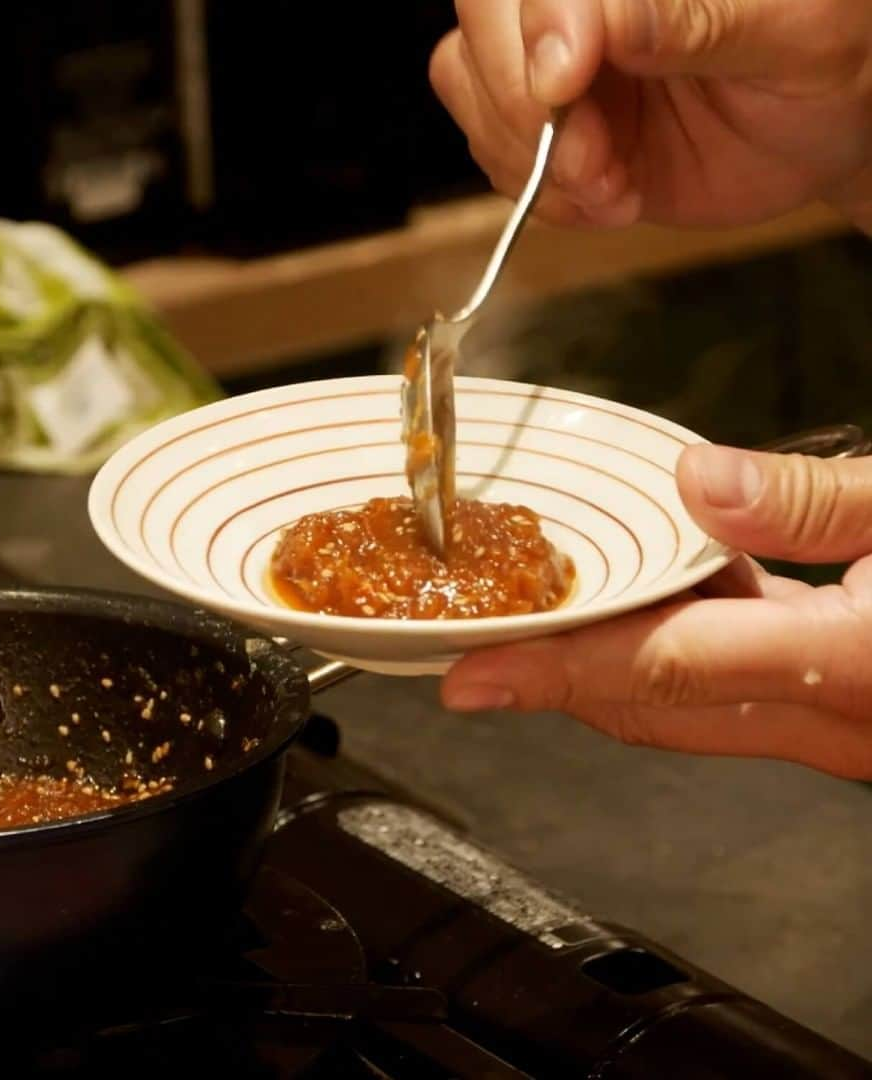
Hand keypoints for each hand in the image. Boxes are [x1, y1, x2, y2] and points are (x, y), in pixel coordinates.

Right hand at [429, 0, 871, 229]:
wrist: (817, 137)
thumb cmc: (825, 63)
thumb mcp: (790, 33)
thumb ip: (694, 20)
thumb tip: (602, 25)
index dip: (536, 28)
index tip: (565, 86)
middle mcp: (581, 0)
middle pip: (482, 21)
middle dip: (523, 107)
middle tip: (595, 162)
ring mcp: (552, 58)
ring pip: (466, 83)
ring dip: (527, 160)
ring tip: (611, 186)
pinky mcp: (544, 123)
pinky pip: (489, 151)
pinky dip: (538, 194)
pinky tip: (605, 196)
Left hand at [442, 445, 871, 778]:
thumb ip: (816, 501)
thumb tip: (702, 483)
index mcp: (851, 664)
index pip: (668, 668)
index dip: (557, 672)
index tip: (472, 680)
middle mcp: (829, 717)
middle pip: (654, 700)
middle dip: (559, 667)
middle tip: (480, 636)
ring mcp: (830, 724)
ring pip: (684, 701)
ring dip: (616, 649)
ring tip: (560, 596)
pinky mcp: (830, 706)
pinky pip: (725, 687)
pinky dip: (677, 640)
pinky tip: (676, 585)